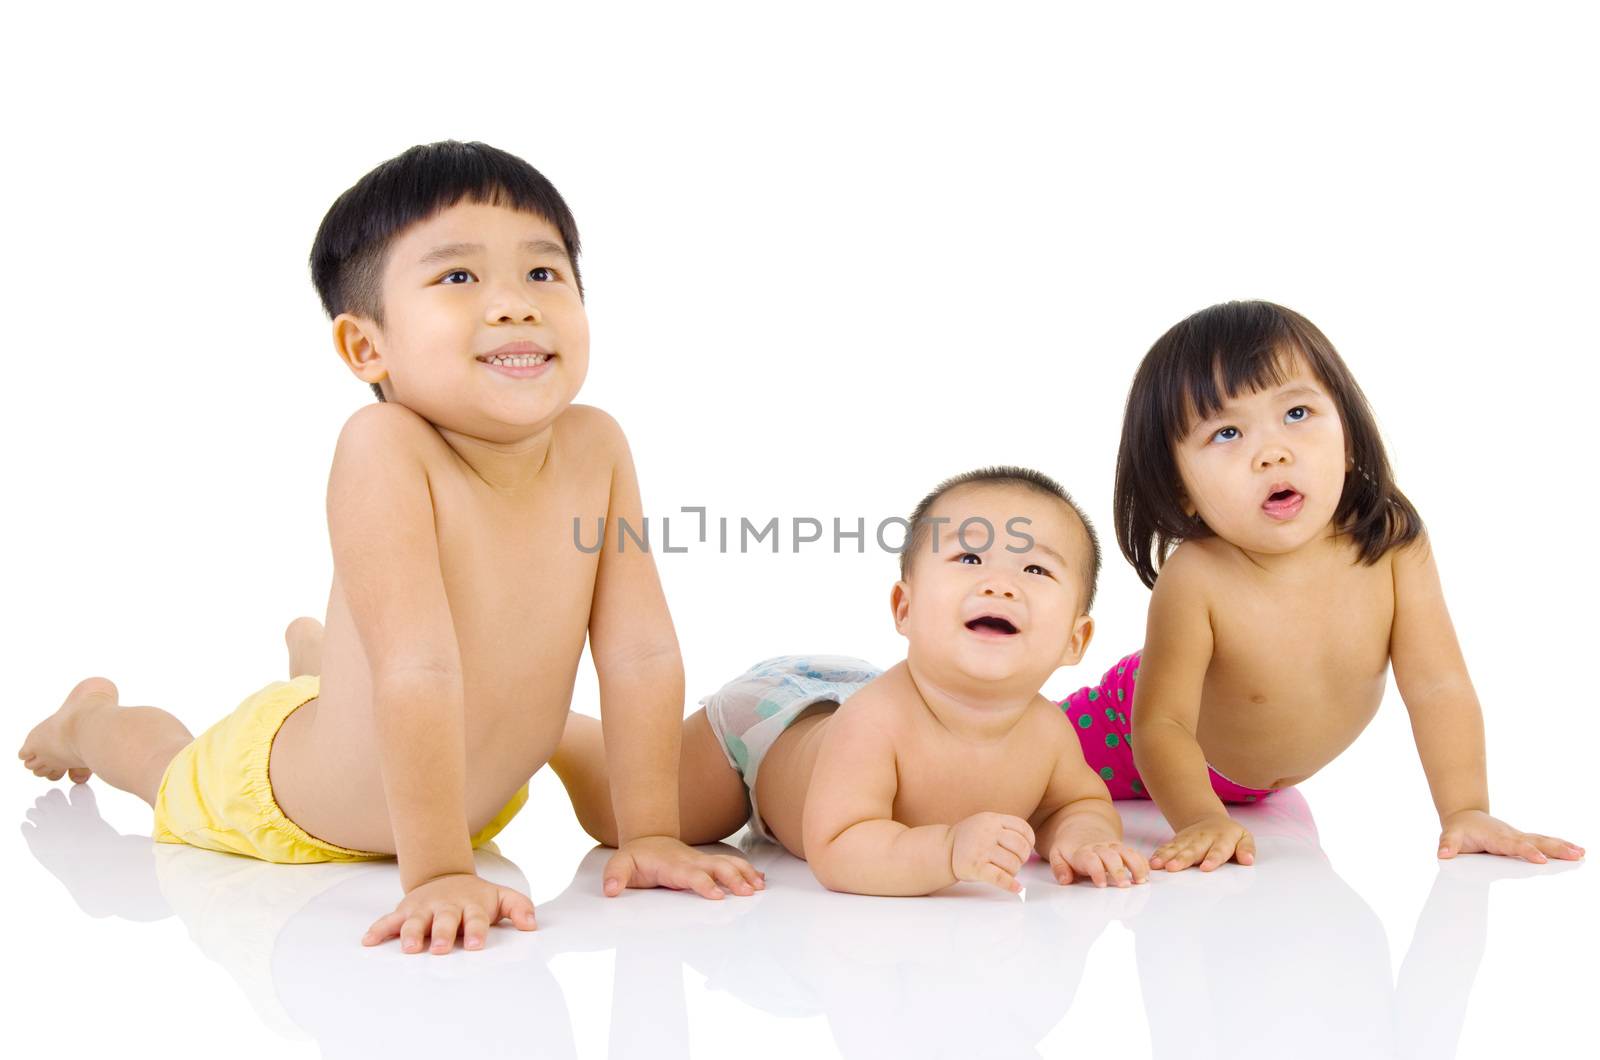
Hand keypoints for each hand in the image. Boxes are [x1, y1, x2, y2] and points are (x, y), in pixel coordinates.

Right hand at [363, 872, 536, 953]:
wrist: (445, 876)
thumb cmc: (476, 897)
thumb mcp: (501, 897)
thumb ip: (519, 908)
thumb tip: (532, 925)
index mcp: (470, 905)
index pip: (475, 918)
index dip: (476, 931)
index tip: (477, 945)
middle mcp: (446, 906)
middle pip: (444, 920)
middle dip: (443, 934)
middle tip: (442, 949)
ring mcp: (424, 909)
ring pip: (415, 921)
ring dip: (412, 934)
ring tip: (410, 948)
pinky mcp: (405, 911)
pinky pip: (389, 920)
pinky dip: (379, 930)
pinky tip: (368, 941)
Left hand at [602, 835, 765, 898]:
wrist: (648, 838)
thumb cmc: (636, 857)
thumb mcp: (619, 865)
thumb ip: (615, 877)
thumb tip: (610, 890)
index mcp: (672, 865)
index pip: (691, 874)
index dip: (704, 883)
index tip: (718, 895)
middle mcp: (691, 861)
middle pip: (717, 867)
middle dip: (733, 878)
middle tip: (748, 892)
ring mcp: (702, 861)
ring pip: (728, 863)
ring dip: (745, 873)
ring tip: (760, 886)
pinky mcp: (708, 863)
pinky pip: (731, 864)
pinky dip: (747, 870)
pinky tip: (761, 880)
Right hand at [950, 812, 1035, 892]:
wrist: (945, 848)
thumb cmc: (970, 838)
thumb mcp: (986, 822)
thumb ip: (1005, 827)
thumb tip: (1029, 843)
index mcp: (993, 820)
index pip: (1022, 828)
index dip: (1029, 841)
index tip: (1025, 848)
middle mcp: (988, 832)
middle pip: (1020, 846)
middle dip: (1022, 857)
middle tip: (1016, 861)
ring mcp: (981, 850)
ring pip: (1012, 863)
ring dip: (1014, 871)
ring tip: (1007, 871)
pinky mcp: (976, 867)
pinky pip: (1000, 877)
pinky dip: (1011, 885)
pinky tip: (1016, 888)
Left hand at [1049, 839, 1150, 887]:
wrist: (1081, 827)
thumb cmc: (1069, 847)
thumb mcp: (1056, 855)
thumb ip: (1059, 868)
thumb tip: (1064, 880)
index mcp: (1082, 852)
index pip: (1090, 860)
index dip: (1096, 871)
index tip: (1101, 884)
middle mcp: (1100, 848)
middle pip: (1111, 857)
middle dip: (1118, 870)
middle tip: (1124, 885)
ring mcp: (1114, 847)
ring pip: (1127, 853)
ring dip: (1135, 866)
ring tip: (1141, 881)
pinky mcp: (1123, 849)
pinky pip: (1135, 853)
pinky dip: (1142, 862)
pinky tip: (1147, 874)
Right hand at [1150, 814, 1254, 871]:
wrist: (1211, 821)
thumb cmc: (1230, 836)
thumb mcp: (1245, 838)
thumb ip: (1247, 849)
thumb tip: (1248, 860)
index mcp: (1222, 839)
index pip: (1218, 850)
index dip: (1212, 858)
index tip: (1206, 867)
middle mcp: (1203, 838)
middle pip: (1193, 850)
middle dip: (1183, 859)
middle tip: (1174, 867)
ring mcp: (1188, 839)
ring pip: (1177, 848)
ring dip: (1166, 856)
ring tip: (1158, 865)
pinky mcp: (1177, 841)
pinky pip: (1167, 847)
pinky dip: (1159, 854)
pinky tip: (1153, 863)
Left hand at [1437, 810, 1583, 863]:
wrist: (1465, 816)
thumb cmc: (1460, 828)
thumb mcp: (1450, 835)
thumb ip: (1447, 845)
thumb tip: (1443, 855)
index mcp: (1496, 837)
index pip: (1514, 845)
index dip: (1527, 851)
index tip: (1540, 859)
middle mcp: (1511, 836)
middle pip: (1536, 842)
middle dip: (1555, 849)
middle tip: (1576, 854)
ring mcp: (1519, 837)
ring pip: (1544, 841)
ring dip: (1563, 847)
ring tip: (1582, 853)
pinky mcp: (1523, 840)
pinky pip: (1544, 843)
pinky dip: (1560, 846)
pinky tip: (1577, 852)